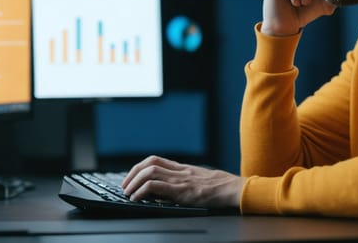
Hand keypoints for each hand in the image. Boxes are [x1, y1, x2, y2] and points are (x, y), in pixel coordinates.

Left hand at [121, 155, 243, 208]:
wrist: (233, 189)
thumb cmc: (219, 187)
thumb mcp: (199, 178)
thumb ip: (184, 179)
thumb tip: (168, 188)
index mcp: (182, 168)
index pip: (155, 160)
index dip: (139, 166)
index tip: (131, 176)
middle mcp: (179, 171)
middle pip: (149, 164)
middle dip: (132, 173)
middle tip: (125, 185)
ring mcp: (180, 180)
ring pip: (149, 172)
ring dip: (134, 182)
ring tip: (128, 193)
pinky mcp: (182, 191)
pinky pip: (156, 186)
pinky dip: (142, 191)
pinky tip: (137, 198)